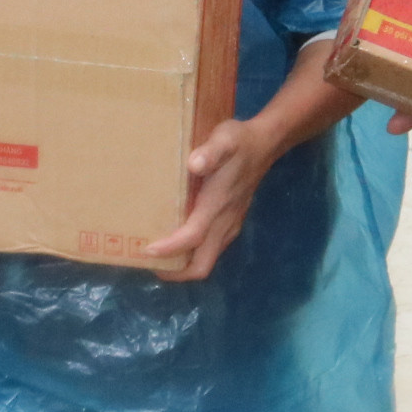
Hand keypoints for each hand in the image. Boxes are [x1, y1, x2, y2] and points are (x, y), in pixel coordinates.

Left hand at [148, 115, 281, 281]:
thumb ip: (211, 152)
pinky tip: (175, 241)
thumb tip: (194, 163)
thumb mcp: (224, 139)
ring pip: (206, 260)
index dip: (171, 248)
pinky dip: (191, 254)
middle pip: (202, 264)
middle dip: (176, 271)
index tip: (147, 250)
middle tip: (149, 263)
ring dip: (183, 265)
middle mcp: (224, 223)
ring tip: (157, 257)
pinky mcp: (230, 223)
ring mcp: (229, 225)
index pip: (193, 237)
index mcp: (218, 205)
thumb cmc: (239, 142)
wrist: (264, 145)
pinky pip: (210, 249)